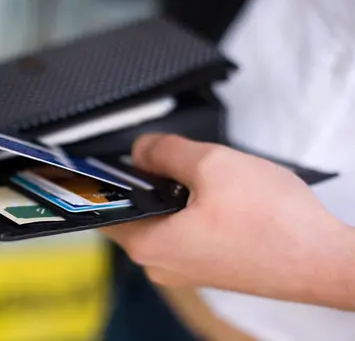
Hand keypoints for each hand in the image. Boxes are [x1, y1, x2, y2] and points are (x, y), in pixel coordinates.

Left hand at [102, 134, 354, 308]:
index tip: (94, 161)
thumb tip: (140, 149)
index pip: (101, 212)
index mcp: (150, 245)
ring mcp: (188, 269)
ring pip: (162, 221)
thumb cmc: (274, 221)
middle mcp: (162, 265)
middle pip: (134, 213)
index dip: (96, 183)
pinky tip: (217, 194)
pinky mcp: (211, 267)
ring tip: (200, 173)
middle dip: (145, 181)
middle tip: (163, 156)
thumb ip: (165, 151)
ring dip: (172, 194)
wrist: (326, 260)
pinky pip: (186, 232)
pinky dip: (191, 209)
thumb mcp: (212, 165)